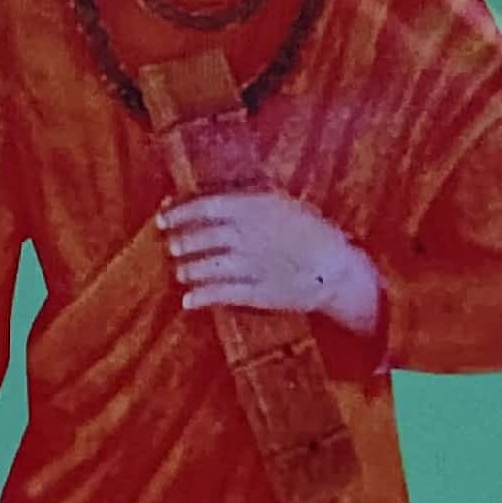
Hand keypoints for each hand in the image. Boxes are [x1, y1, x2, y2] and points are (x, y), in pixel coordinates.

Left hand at [158, 190, 380, 335]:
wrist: (340, 269)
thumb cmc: (310, 232)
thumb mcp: (281, 206)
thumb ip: (244, 202)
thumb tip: (200, 201)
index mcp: (257, 207)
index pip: (206, 206)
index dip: (178, 213)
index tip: (162, 219)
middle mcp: (250, 234)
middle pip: (200, 238)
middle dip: (181, 244)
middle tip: (173, 248)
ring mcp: (253, 264)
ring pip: (205, 267)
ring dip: (187, 271)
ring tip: (182, 272)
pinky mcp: (258, 292)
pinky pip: (219, 294)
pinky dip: (199, 297)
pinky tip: (188, 301)